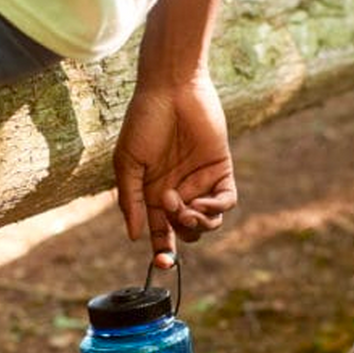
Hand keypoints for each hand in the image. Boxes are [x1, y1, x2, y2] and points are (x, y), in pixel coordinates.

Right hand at [113, 70, 236, 268]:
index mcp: (153, 195)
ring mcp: (200, 182)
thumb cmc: (144, 122)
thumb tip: (134, 236)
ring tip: (187, 207)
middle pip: (186, 231)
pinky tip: (204, 201)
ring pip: (208, 221)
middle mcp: (178, 192)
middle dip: (180, 230)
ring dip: (198, 222)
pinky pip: (226, 201)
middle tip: (172, 207)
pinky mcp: (221, 170)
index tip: (162, 263)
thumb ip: (130, 201)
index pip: (160, 233)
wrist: (170, 88)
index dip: (162, 252)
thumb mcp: (128, 164)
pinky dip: (216, 208)